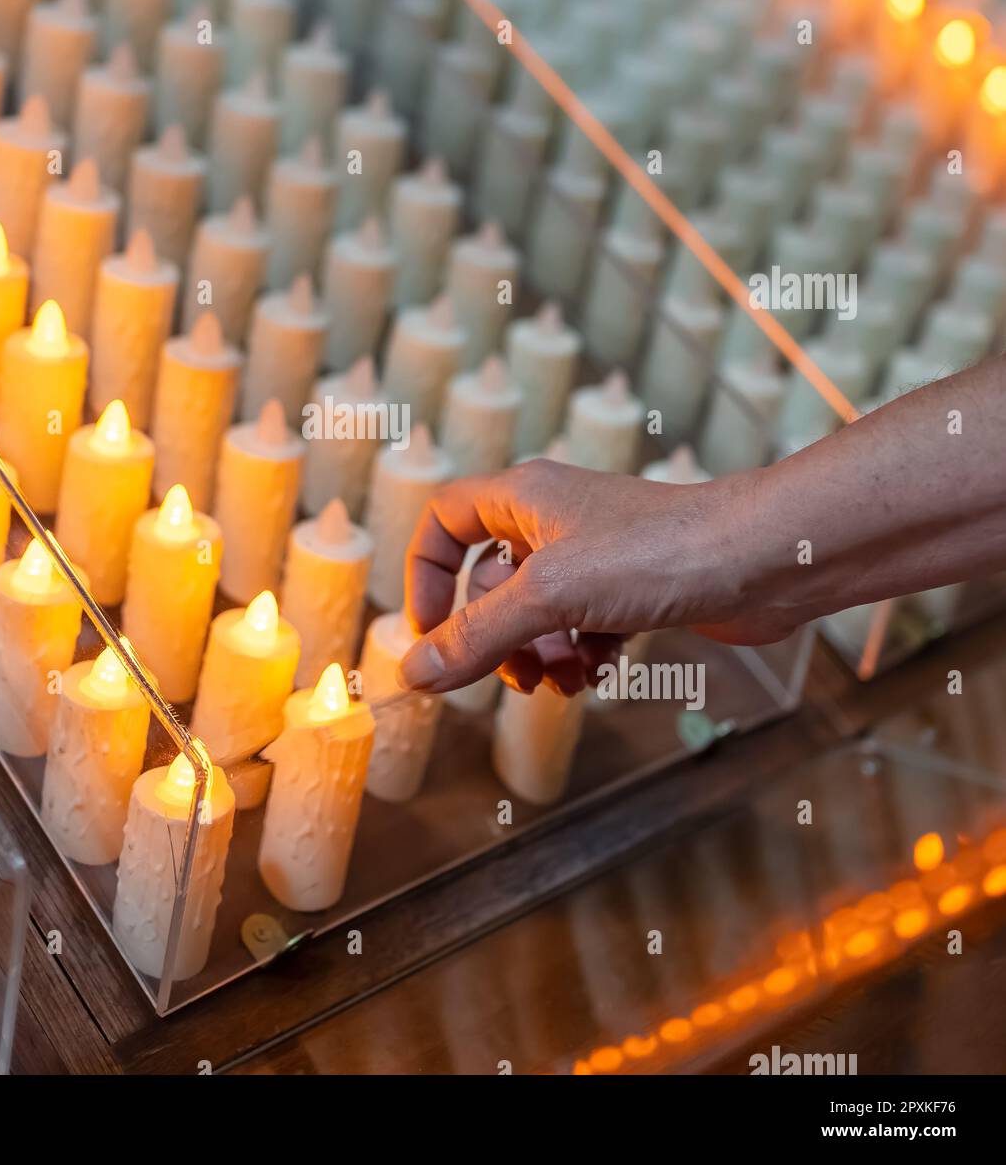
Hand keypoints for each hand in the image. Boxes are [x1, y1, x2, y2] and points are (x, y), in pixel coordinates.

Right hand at [397, 458, 787, 695]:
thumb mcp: (550, 597)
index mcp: (523, 497)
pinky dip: (582, 655)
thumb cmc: (659, 552)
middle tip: (520, 677)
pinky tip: (600, 672)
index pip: (444, 522)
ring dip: (542, 656)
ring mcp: (595, 556)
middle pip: (491, 585)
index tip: (431, 631)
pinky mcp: (632, 589)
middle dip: (499, 639)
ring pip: (537, 615)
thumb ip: (477, 637)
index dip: (427, 575)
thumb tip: (414, 674)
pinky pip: (581, 629)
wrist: (764, 560)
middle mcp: (553, 521)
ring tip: (567, 680)